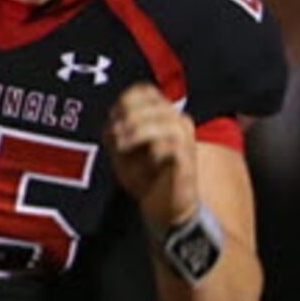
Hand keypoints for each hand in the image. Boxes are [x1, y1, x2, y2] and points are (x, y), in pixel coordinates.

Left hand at [104, 83, 198, 229]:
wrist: (167, 209)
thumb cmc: (145, 178)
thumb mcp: (123, 151)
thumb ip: (116, 131)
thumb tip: (113, 123)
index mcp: (163, 114)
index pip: (143, 91)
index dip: (123, 103)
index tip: (112, 124)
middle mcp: (178, 121)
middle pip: (148, 105)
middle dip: (126, 121)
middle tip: (115, 140)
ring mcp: (185, 139)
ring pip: (159, 122)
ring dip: (136, 134)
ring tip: (123, 148)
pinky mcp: (188, 158)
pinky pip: (170, 146)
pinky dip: (153, 153)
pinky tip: (148, 164)